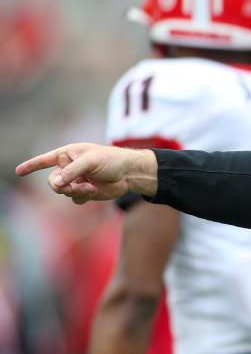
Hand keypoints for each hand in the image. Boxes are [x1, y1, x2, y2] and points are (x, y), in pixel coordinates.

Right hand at [15, 143, 157, 203]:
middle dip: (61, 186)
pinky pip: (74, 198)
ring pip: (63, 192)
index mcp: (68, 154)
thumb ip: (71, 171)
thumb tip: (56, 184)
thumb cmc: (111, 160)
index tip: (18, 172)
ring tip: (89, 187)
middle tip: (74, 186)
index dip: (31, 166)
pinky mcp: (84, 191)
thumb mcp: (90, 162)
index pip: (44, 160)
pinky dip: (82, 196)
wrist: (129, 173)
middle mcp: (69, 167)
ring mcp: (76, 180)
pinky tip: (93, 191)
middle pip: (53, 182)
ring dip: (74, 191)